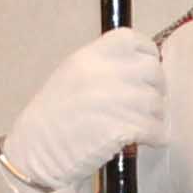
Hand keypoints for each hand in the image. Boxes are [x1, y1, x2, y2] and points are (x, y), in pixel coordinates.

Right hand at [0, 28, 167, 192]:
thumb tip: (140, 67)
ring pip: (157, 103)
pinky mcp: (123, 126)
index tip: (144, 71)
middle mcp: (104, 72)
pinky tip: (143, 140)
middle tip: (145, 105)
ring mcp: (115, 99)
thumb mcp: (72, 76)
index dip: (146, 55)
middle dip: (155, 89)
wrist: (34, 151)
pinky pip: (156, 128)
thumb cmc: (53, 117)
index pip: (134, 41)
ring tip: (140, 126)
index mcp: (89, 56)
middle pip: (153, 71)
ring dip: (155, 116)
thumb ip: (103, 66)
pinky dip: (155, 137)